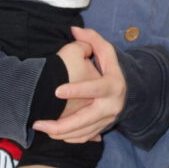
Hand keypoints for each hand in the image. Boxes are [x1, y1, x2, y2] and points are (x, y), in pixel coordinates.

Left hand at [33, 27, 126, 143]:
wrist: (129, 92)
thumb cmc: (112, 70)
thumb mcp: (107, 52)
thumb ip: (92, 39)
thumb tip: (75, 29)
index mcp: (112, 86)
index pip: (95, 89)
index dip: (77, 90)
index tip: (58, 91)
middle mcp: (111, 106)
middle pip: (86, 119)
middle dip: (62, 124)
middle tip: (39, 123)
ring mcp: (107, 119)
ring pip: (83, 132)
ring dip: (61, 133)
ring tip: (42, 128)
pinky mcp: (102, 128)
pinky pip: (85, 137)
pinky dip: (70, 138)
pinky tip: (54, 134)